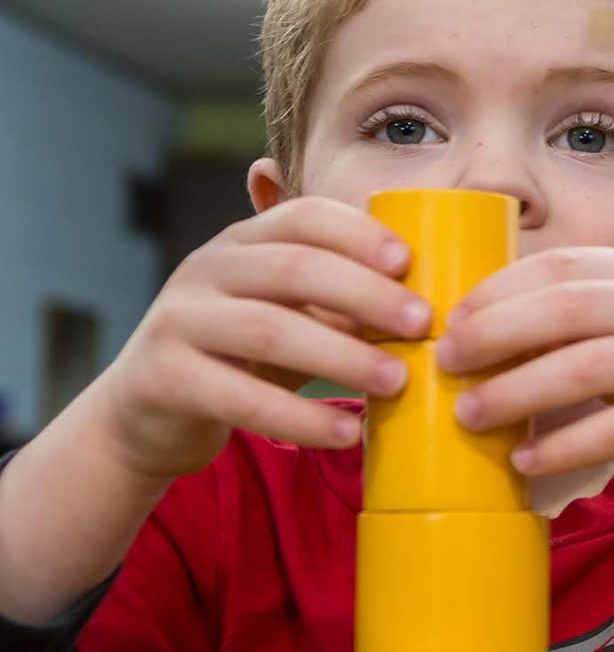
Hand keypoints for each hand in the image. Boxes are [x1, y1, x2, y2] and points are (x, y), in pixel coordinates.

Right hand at [94, 197, 425, 480]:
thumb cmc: (240, 359)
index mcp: (242, 244)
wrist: (145, 416)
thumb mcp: (286, 316)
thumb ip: (337, 303)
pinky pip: (239, 396)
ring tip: (397, 382)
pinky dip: (300, 417)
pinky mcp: (164, 378)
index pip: (304, 217)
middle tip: (422, 325)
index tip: (409, 261)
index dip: (358, 233)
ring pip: (269, 329)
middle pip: (293, 268)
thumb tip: (430, 307)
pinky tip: (345, 434)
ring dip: (342, 356)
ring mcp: (178, 321)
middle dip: (366, 294)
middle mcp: (205, 270)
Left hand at [437, 247, 613, 509]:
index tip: (448, 324)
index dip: (497, 291)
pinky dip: (565, 446)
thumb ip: (571, 327)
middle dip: (497, 334)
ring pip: (590, 367)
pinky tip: (525, 462)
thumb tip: (463, 335)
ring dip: (519, 392)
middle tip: (447, 364)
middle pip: (570, 308)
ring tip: (470, 415)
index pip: (560, 267)